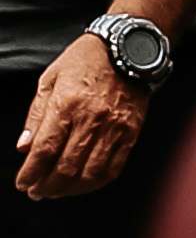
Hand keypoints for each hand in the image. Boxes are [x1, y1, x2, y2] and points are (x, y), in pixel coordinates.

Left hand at [17, 36, 140, 202]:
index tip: (22, 183)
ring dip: (69, 189)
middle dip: (46, 186)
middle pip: (65, 167)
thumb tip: (24, 148)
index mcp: (66, 104)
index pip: (44, 150)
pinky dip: (96, 182)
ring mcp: (114, 126)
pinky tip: (83, 183)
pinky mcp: (131, 130)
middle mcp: (91, 118)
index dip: (30, 173)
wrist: (129, 46)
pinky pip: (114, 166)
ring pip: (90, 173)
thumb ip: (36, 116)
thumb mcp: (50, 80)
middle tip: (36, 192)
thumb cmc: (86, 60)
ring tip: (57, 190)